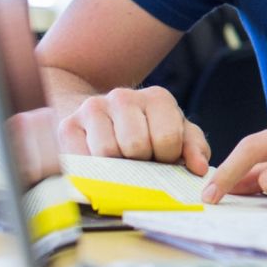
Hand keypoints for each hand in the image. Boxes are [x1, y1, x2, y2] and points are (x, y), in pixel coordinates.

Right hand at [58, 84, 208, 175]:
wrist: (101, 119)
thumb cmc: (146, 132)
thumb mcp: (177, 134)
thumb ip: (193, 148)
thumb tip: (198, 168)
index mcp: (157, 98)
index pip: (167, 139)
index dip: (166, 158)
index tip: (161, 158)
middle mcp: (123, 97)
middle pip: (135, 146)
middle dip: (140, 163)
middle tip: (138, 161)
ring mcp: (93, 108)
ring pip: (107, 153)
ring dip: (115, 166)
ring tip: (119, 161)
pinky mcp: (67, 125)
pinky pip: (80, 159)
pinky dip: (90, 169)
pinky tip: (98, 164)